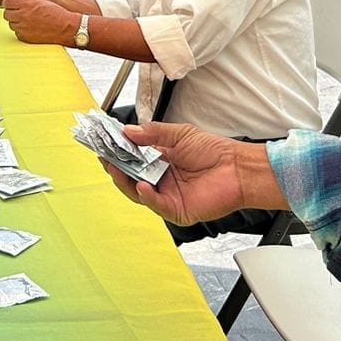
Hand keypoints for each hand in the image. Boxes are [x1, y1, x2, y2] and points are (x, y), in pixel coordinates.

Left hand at [0, 0, 78, 45]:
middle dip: (12, 12)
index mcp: (27, 4)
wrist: (65, 28)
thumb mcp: (40, 0)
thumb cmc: (56, 13)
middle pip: (7, 13)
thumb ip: (25, 0)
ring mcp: (23, 27)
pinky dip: (21, 30)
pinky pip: (17, 32)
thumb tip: (11, 2)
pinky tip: (31, 27)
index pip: (7, 1)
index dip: (11, 2)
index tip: (14, 4)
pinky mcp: (24, 37)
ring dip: (16, 21)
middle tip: (21, 12)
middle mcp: (23, 15)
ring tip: (28, 20)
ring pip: (11, 23)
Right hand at [102, 122, 273, 224]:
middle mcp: (161, 179)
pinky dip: (146, 196)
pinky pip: (155, 204)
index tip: (103, 141)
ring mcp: (167, 195)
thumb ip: (153, 134)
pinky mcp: (176, 210)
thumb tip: (128, 131)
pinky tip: (141, 185)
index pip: (132, 158)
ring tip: (116, 167)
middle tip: (104, 155)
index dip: (117, 150)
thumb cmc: (214, 151)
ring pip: (137, 192)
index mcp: (160, 161)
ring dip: (124, 181)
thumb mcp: (179, 135)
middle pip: (130, 176)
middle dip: (115, 166)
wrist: (237, 168)